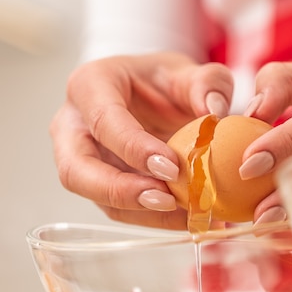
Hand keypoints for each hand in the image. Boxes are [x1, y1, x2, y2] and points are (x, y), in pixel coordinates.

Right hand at [49, 52, 232, 229]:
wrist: (156, 96)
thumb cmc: (164, 81)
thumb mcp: (188, 72)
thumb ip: (208, 83)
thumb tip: (216, 111)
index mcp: (90, 86)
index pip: (104, 121)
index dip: (135, 148)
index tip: (172, 168)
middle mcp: (74, 126)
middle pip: (77, 170)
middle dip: (121, 191)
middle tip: (167, 201)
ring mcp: (81, 160)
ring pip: (97, 198)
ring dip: (142, 212)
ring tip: (188, 215)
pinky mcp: (100, 185)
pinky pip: (121, 210)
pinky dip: (155, 219)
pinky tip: (191, 218)